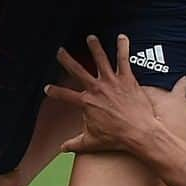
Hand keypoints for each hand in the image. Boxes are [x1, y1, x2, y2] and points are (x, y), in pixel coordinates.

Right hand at [45, 35, 159, 153]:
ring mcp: (111, 82)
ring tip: (90, 37)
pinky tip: (122, 37)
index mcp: (86, 103)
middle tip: (59, 50)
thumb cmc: (116, 138)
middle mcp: (97, 89)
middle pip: (78, 71)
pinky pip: (124, 59)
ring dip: (94, 47)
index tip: (46, 87)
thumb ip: (75, 143)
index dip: (54, 92)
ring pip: (100, 60)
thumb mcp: (92, 142)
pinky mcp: (127, 79)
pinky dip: (122, 47)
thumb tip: (62, 149)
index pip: (65, 95)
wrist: (139, 133)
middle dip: (67, 60)